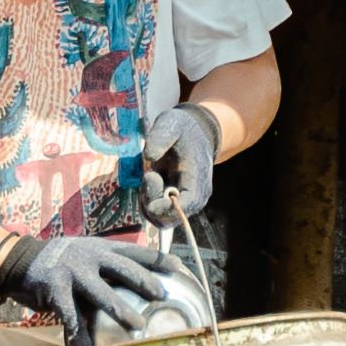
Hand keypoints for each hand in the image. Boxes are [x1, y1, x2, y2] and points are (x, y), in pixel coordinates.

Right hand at [0, 226, 199, 343]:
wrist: (18, 259)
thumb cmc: (59, 261)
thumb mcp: (85, 253)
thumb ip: (106, 266)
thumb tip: (138, 281)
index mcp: (100, 248)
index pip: (134, 252)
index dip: (157, 259)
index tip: (179, 268)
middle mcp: (89, 256)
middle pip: (123, 269)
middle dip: (145, 282)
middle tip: (163, 295)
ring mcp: (71, 272)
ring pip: (101, 293)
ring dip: (121, 311)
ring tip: (138, 326)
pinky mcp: (54, 289)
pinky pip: (71, 316)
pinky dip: (80, 334)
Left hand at [129, 104, 223, 226]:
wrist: (195, 134)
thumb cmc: (184, 130)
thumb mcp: (172, 124)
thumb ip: (160, 136)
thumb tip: (149, 155)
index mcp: (197, 179)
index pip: (184, 206)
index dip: (164, 205)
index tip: (150, 179)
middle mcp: (195, 197)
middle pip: (170, 219)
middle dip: (151, 202)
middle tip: (149, 175)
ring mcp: (186, 203)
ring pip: (162, 220)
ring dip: (148, 203)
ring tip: (150, 177)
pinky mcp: (176, 204)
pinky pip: (159, 215)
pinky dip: (149, 203)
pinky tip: (149, 183)